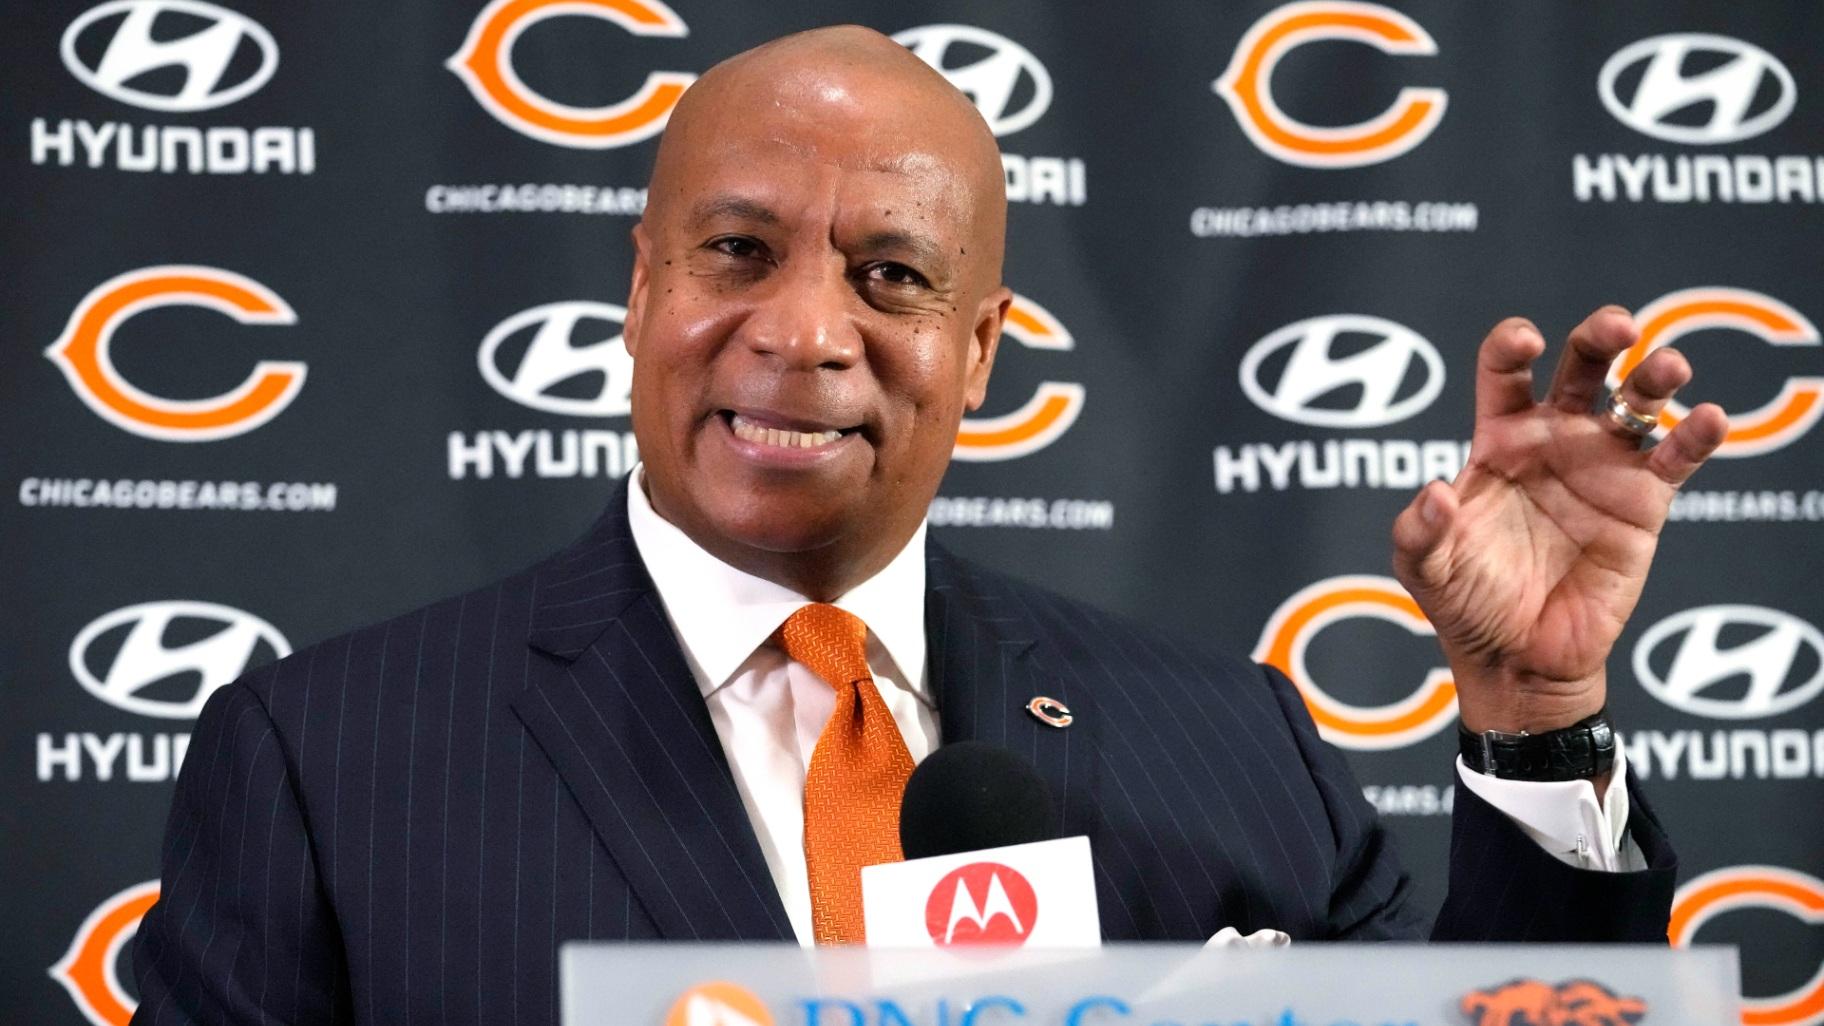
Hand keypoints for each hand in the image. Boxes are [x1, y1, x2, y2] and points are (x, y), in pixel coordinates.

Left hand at [1391, 307, 1727, 733]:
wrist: (1517, 659)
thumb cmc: (1464, 604)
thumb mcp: (1424, 567)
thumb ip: (1420, 529)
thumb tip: (1438, 491)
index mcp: (1498, 439)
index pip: (1504, 372)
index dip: (1512, 345)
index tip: (1524, 341)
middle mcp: (1554, 440)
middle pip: (1583, 365)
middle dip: (1600, 336)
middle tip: (1618, 327)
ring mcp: (1603, 466)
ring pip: (1637, 400)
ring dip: (1656, 374)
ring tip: (1667, 368)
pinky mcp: (1644, 503)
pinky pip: (1675, 459)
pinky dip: (1695, 435)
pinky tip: (1707, 420)